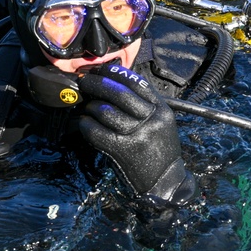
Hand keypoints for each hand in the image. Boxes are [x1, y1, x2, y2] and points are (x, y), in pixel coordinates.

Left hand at [77, 65, 194, 204]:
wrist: (166, 181)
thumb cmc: (160, 149)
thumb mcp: (162, 122)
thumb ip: (145, 104)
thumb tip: (114, 83)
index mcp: (161, 109)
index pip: (136, 82)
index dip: (115, 72)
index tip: (101, 70)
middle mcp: (151, 120)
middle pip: (119, 93)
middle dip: (97, 83)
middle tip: (84, 82)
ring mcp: (137, 135)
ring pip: (106, 111)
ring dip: (91, 107)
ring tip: (88, 107)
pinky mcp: (123, 150)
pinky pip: (97, 132)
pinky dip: (86, 125)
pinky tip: (84, 122)